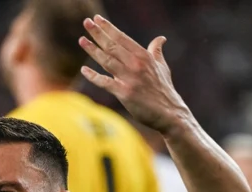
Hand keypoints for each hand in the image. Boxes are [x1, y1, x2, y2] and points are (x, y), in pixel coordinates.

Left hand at [79, 15, 189, 134]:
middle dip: (98, 33)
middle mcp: (136, 64)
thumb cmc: (164, 90)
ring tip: (81, 40)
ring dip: (93, 50)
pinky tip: (83, 70)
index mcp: (144, 56)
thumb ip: (156, 51)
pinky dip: (93, 76)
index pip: (122, 38)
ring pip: (107, 60)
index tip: (97, 19)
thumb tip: (161, 38)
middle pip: (113, 46)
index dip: (108, 28)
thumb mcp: (162, 67)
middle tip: (86, 23)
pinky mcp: (125, 93)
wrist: (169, 113)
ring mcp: (130, 78)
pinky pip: (105, 83)